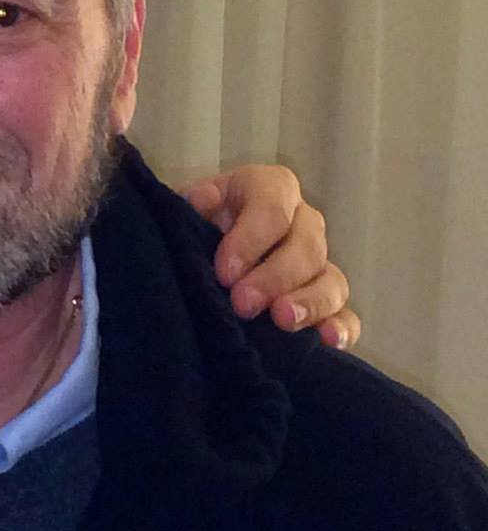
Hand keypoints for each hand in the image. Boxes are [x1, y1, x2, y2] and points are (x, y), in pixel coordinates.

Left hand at [183, 165, 358, 349]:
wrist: (192, 252)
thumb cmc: (190, 225)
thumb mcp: (184, 208)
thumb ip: (192, 204)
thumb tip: (203, 199)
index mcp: (268, 189)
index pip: (272, 206)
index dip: (251, 238)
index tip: (224, 271)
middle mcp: (301, 221)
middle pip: (306, 246)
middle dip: (275, 277)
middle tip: (243, 303)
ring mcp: (317, 263)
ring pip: (332, 280)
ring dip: (310, 302)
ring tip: (283, 321)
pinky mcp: (325, 301)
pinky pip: (346, 314)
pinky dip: (341, 328)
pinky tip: (329, 340)